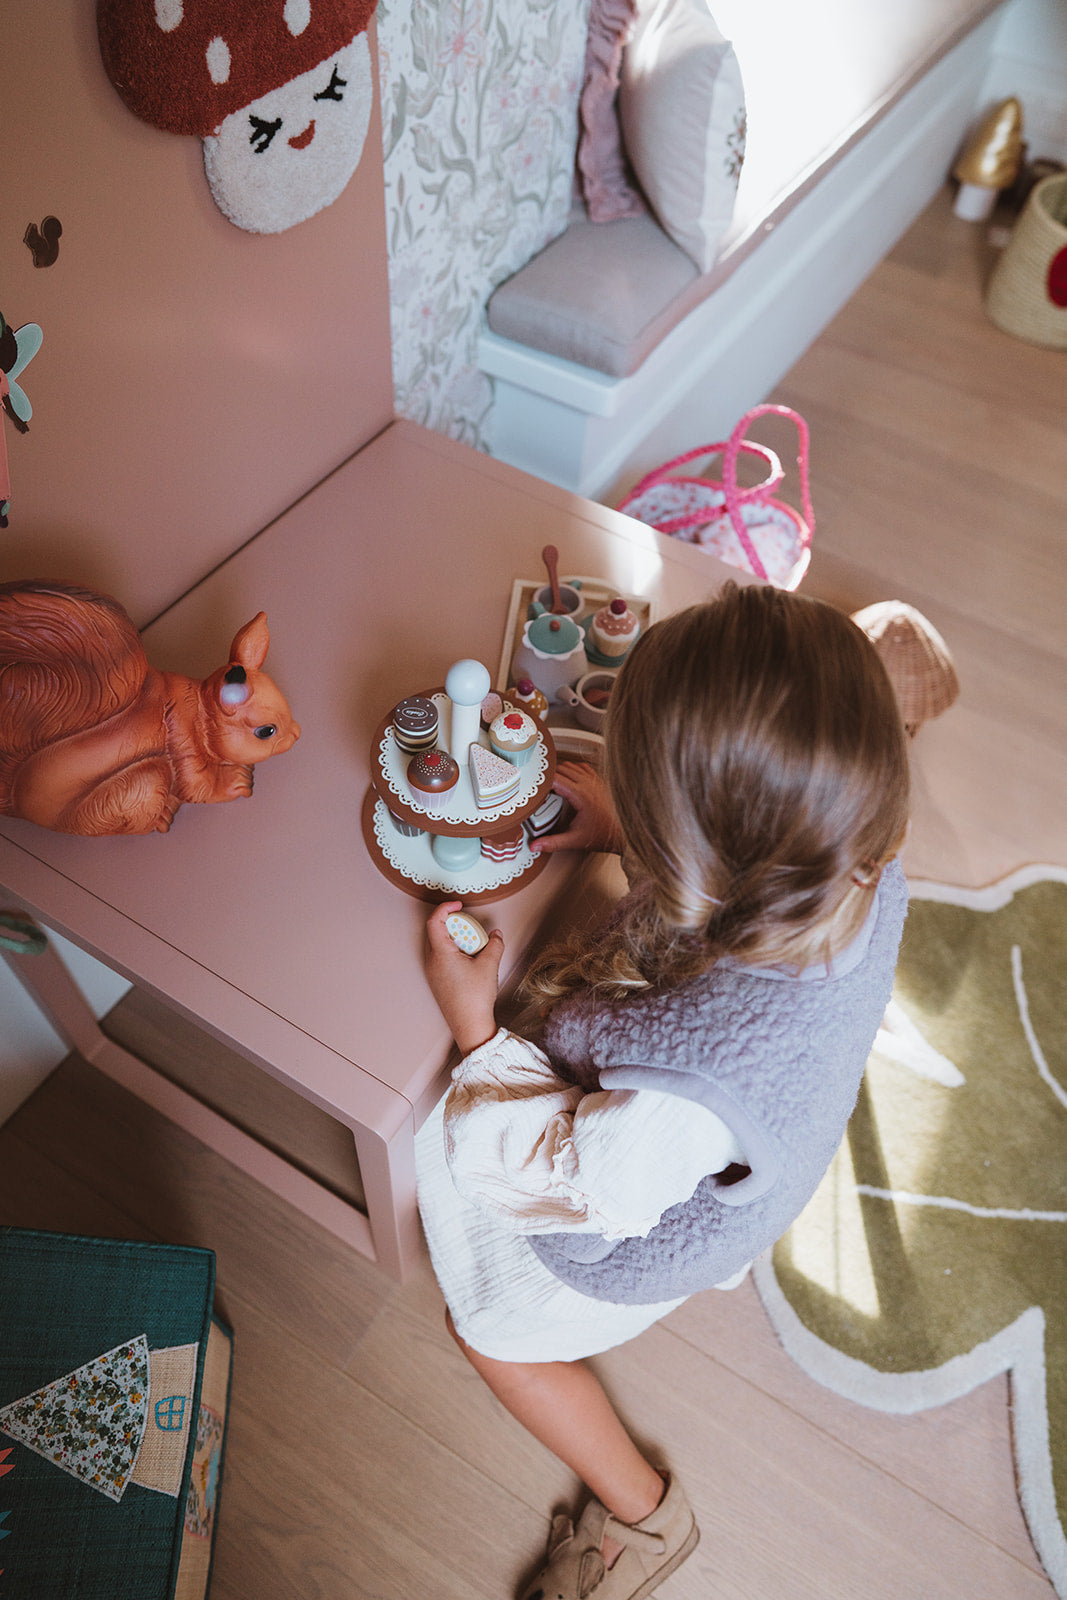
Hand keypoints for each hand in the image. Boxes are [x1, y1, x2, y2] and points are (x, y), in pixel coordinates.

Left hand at [425, 901, 504, 1054]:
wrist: (469, 1025)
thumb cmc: (474, 998)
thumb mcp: (489, 965)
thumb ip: (494, 944)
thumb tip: (496, 935)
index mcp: (440, 954)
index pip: (434, 921)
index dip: (445, 908)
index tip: (459, 905)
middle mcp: (431, 961)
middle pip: (435, 931)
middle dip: (452, 923)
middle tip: (469, 926)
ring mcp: (432, 972)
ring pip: (437, 945)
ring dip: (453, 938)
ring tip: (472, 944)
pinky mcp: (437, 981)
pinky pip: (440, 957)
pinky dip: (452, 951)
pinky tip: (469, 960)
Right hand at [530, 760, 624, 856]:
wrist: (623, 834)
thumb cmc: (602, 835)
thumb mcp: (574, 840)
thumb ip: (552, 843)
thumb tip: (535, 846)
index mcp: (581, 796)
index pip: (555, 779)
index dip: (542, 782)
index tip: (536, 790)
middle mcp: (589, 785)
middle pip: (561, 769)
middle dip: (549, 778)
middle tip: (542, 790)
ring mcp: (595, 781)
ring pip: (571, 765)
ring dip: (560, 772)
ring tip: (554, 786)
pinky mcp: (600, 781)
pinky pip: (582, 766)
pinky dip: (573, 770)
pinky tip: (569, 781)